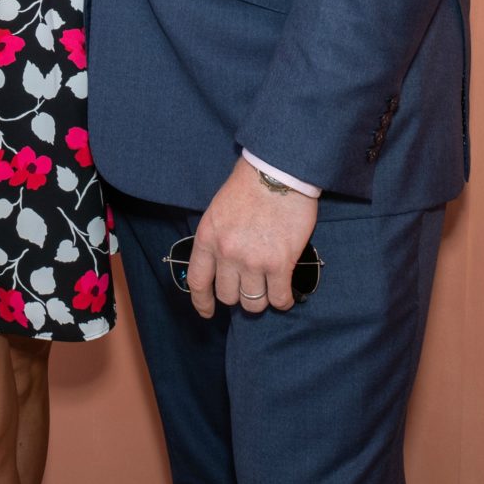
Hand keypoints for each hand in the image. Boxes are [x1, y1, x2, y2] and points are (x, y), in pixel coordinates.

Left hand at [187, 157, 317, 316]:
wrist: (278, 172)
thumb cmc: (249, 186)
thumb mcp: (218, 210)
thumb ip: (216, 239)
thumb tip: (221, 265)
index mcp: (208, 237)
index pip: (198, 282)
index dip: (202, 302)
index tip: (208, 311)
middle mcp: (227, 253)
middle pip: (228, 296)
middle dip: (238, 295)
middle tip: (249, 285)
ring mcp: (253, 260)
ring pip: (253, 302)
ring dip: (261, 298)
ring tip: (268, 287)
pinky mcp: (279, 263)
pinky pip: (278, 298)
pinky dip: (283, 300)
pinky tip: (285, 293)